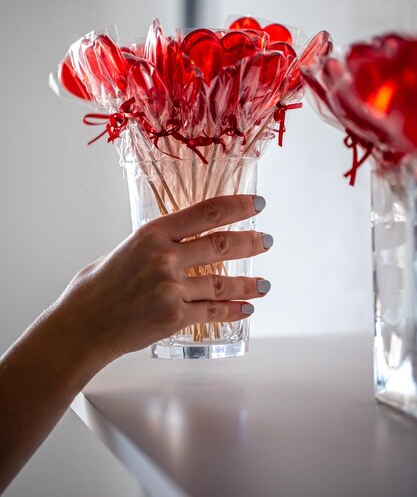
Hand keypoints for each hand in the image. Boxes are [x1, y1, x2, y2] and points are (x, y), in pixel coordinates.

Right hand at [56, 194, 272, 363]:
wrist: (81, 326)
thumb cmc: (96, 288)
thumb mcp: (125, 250)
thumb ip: (155, 244)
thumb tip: (181, 241)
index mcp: (152, 234)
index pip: (206, 213)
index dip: (237, 206)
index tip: (257, 204)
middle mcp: (165, 258)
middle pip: (220, 245)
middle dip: (250, 242)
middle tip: (266, 241)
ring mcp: (171, 289)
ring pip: (222, 283)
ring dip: (249, 283)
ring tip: (265, 283)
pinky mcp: (173, 318)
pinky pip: (212, 312)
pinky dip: (233, 311)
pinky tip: (246, 308)